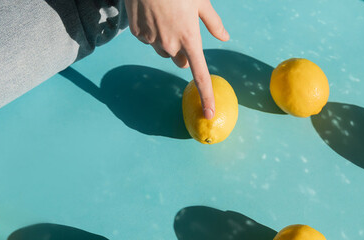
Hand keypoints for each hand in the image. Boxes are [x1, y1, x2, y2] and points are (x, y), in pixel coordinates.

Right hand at [125, 0, 229, 118]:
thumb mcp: (202, 2)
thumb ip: (214, 24)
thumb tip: (225, 38)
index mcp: (190, 39)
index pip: (200, 75)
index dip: (206, 96)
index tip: (209, 114)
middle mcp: (171, 45)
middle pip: (181, 61)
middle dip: (185, 52)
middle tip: (184, 30)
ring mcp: (152, 40)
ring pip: (164, 51)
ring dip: (168, 42)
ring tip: (168, 17)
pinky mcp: (138, 33)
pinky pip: (148, 40)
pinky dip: (153, 32)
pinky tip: (154, 14)